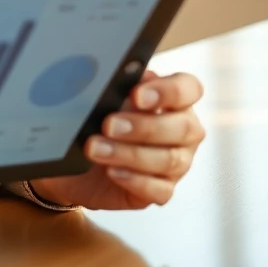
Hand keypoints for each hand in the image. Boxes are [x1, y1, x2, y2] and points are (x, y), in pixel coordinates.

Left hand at [29, 70, 205, 209]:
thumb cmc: (99, 119)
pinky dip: (134, 180)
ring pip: (169, 160)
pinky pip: (158, 189)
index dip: (168, 91)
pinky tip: (113, 172)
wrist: (79, 160)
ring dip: (129, 154)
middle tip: (108, 125)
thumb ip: (116, 85)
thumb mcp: (103, 98)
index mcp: (174, 99)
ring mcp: (178, 162)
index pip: (188, 89)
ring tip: (96, 148)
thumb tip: (114, 77)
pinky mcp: (163, 189)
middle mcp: (183, 130)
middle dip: (143, 126)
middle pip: (182, 128)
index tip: (137, 95)